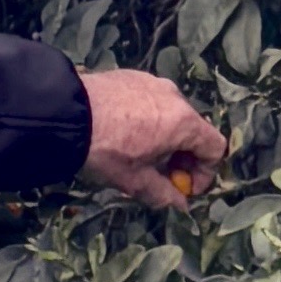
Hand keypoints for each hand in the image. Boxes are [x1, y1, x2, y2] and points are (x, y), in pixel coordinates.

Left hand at [76, 66, 225, 203]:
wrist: (65, 113)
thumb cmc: (104, 150)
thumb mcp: (134, 180)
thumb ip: (163, 194)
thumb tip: (180, 205)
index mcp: (183, 122)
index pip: (215, 147)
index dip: (206, 172)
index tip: (186, 187)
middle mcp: (175, 97)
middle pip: (194, 130)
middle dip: (184, 157)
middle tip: (163, 176)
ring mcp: (154, 82)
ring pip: (172, 115)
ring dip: (166, 138)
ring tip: (142, 155)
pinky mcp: (133, 76)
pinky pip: (153, 101)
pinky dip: (150, 120)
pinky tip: (126, 133)